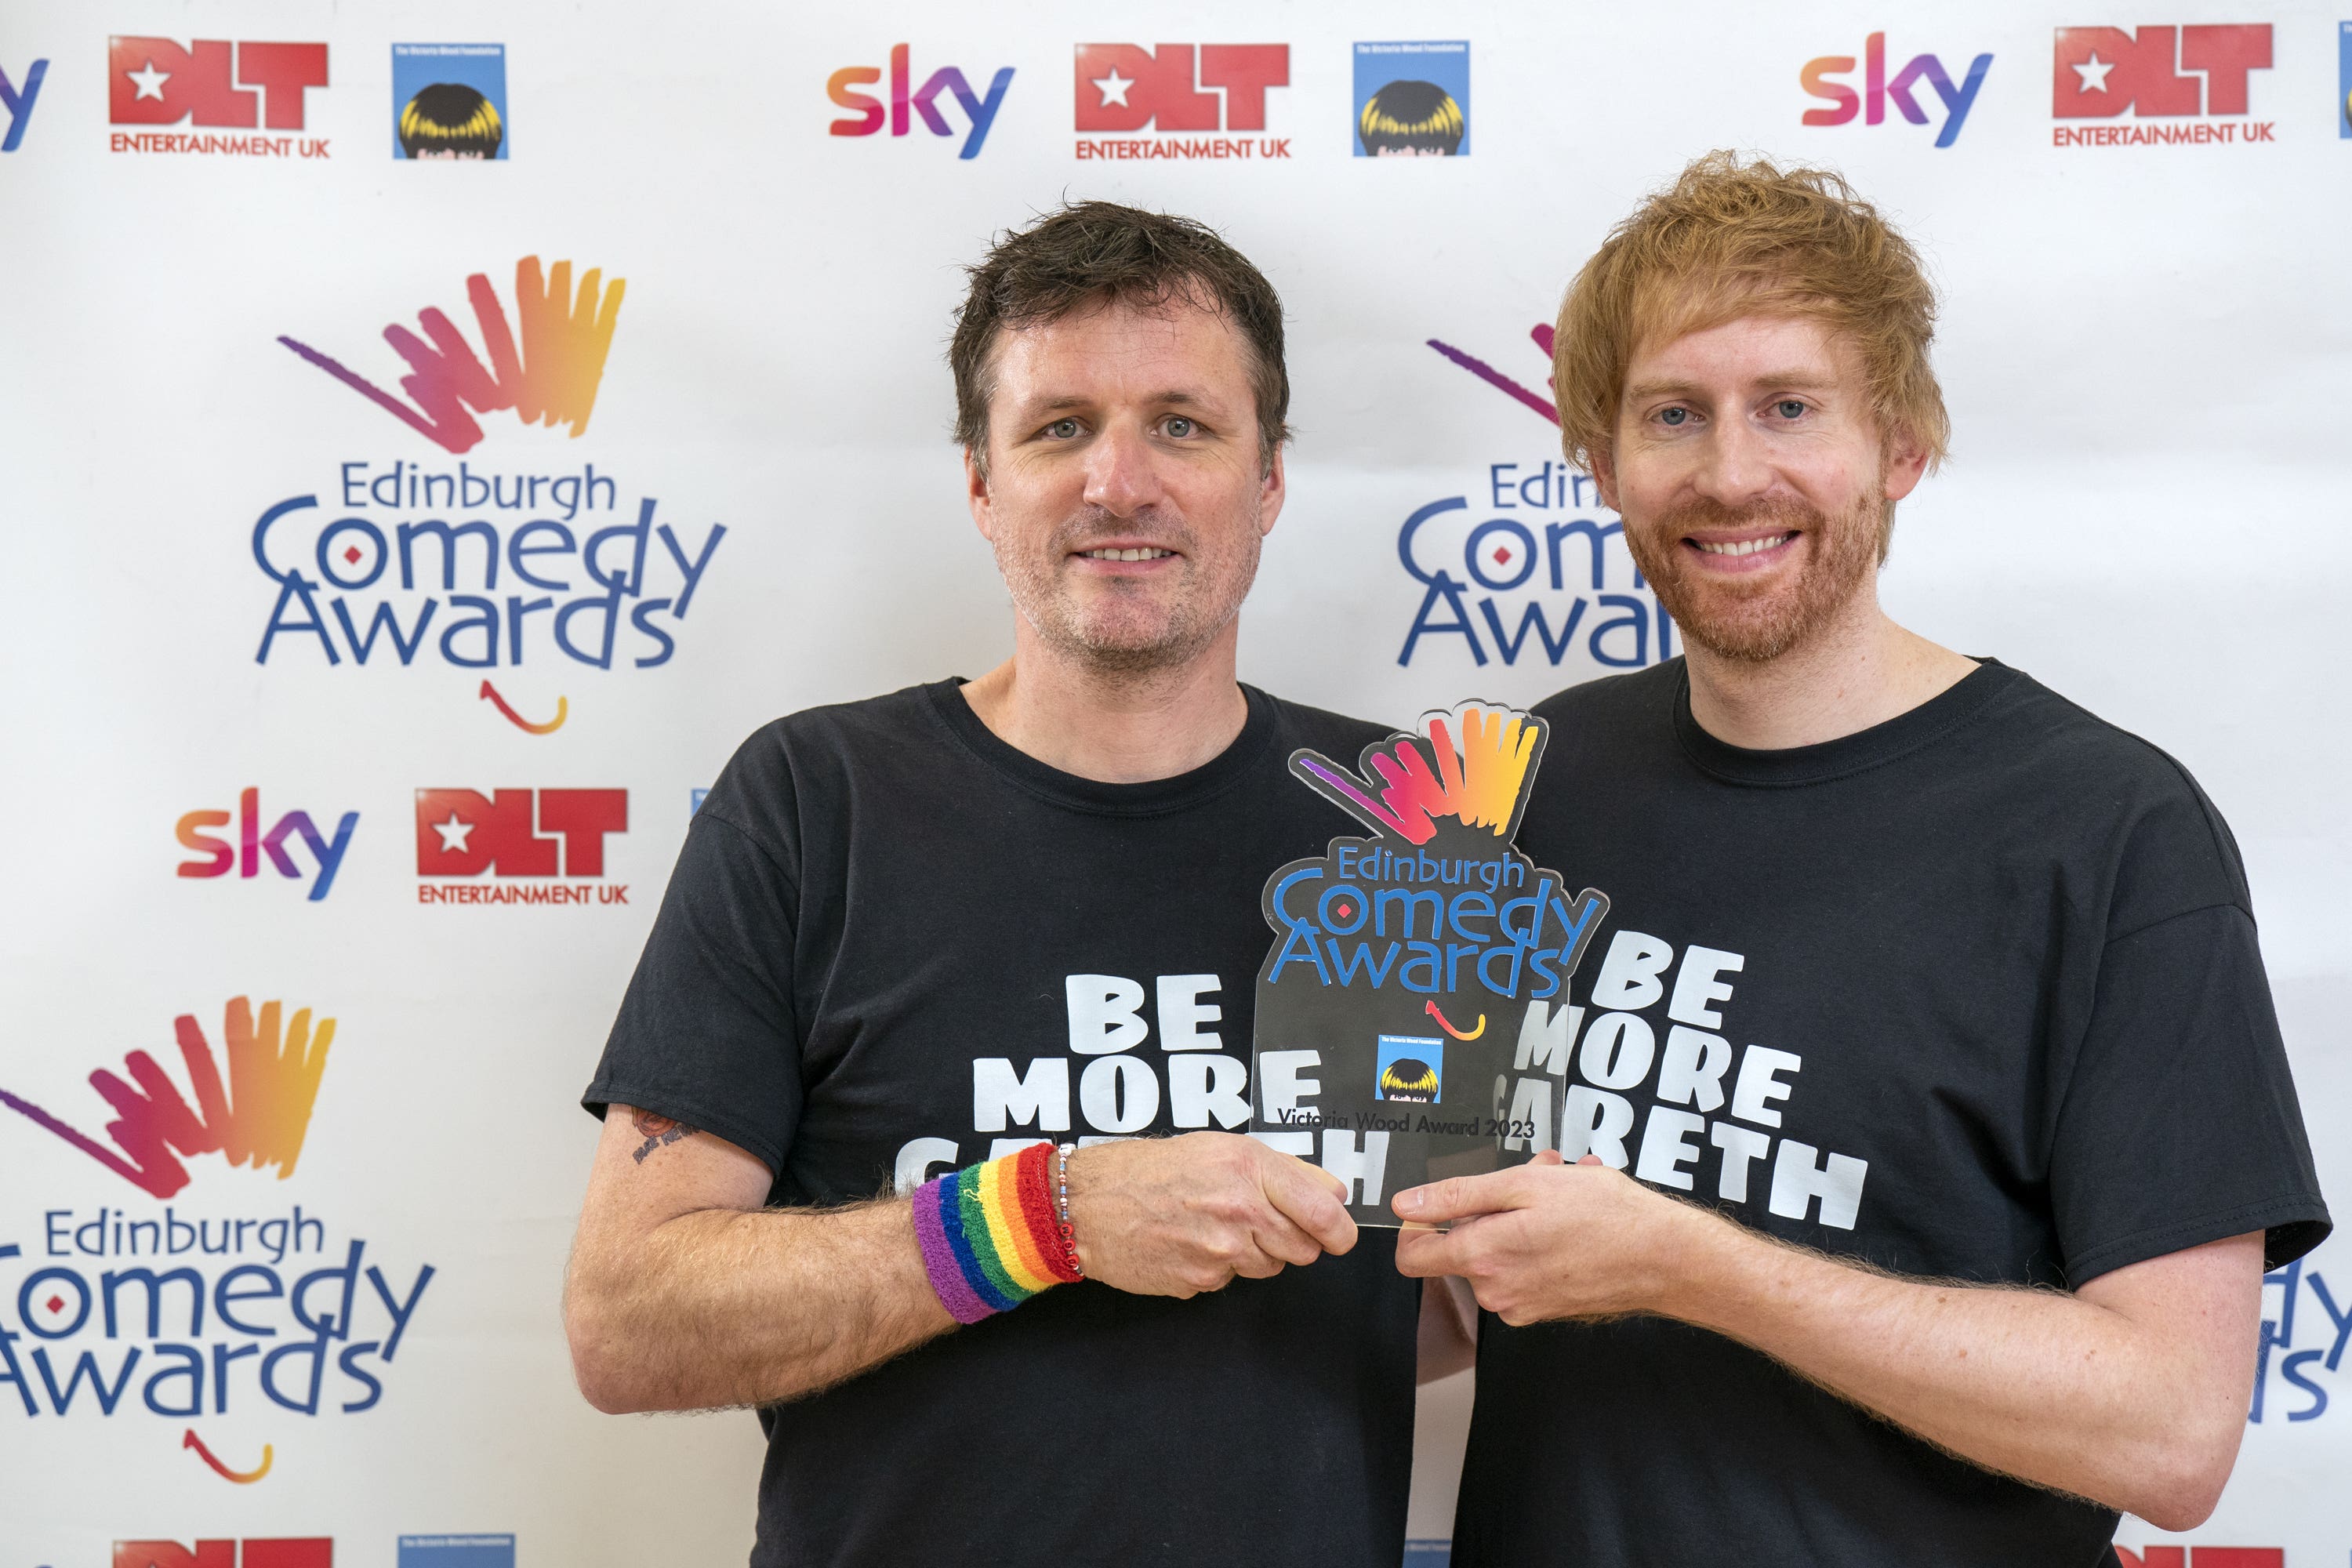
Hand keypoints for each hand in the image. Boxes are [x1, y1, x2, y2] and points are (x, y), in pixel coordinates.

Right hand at [1067, 1132, 1356, 1297]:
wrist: (1090, 1204)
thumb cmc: (1152, 1170)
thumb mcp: (1221, 1148)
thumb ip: (1285, 1169)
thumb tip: (1336, 1192)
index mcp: (1248, 1169)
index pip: (1324, 1213)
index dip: (1340, 1230)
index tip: (1339, 1234)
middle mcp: (1238, 1211)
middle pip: (1304, 1249)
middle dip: (1293, 1239)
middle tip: (1261, 1220)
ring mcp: (1219, 1253)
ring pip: (1271, 1267)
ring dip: (1256, 1252)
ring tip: (1217, 1226)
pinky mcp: (1200, 1282)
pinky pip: (1233, 1281)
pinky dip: (1221, 1268)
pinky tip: (1193, 1244)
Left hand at [1391, 1151, 1714, 1325]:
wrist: (1665, 1258)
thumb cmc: (1604, 1216)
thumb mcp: (1525, 1185)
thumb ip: (1458, 1196)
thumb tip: (1406, 1205)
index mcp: (1482, 1257)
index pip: (1412, 1256)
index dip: (1416, 1225)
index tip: (1436, 1205)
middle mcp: (1495, 1291)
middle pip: (1462, 1247)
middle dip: (1488, 1207)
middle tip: (1530, 1174)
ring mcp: (1521, 1305)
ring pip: (1497, 1253)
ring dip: (1519, 1217)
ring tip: (1562, 1188)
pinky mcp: (1545, 1309)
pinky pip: (1523, 1269)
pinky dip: (1538, 1240)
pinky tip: (1572, 1217)